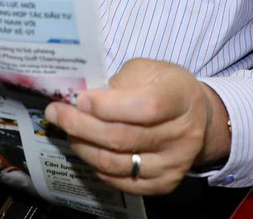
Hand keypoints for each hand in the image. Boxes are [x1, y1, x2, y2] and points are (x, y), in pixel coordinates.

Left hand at [43, 59, 225, 194]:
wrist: (196, 116)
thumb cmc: (164, 86)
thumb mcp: (147, 70)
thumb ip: (118, 82)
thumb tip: (80, 98)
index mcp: (181, 97)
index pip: (145, 107)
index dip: (107, 105)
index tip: (79, 99)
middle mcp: (183, 134)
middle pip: (124, 138)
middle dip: (81, 125)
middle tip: (56, 113)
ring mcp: (175, 163)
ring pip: (117, 163)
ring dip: (83, 147)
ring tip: (68, 130)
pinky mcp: (165, 183)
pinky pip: (123, 182)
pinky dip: (99, 168)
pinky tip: (89, 149)